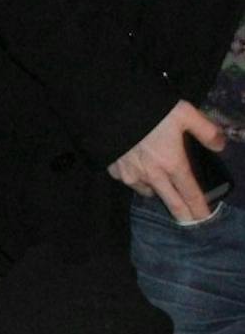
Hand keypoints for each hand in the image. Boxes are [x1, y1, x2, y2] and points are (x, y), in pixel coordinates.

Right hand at [107, 100, 226, 221]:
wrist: (113, 111)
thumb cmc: (153, 112)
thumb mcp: (186, 114)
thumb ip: (206, 130)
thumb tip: (220, 146)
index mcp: (173, 164)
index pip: (190, 192)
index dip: (199, 207)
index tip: (204, 218)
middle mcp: (154, 176)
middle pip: (171, 201)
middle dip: (182, 213)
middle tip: (187, 221)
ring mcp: (132, 176)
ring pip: (148, 190)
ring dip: (157, 189)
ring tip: (159, 181)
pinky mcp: (115, 172)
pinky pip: (129, 180)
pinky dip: (135, 178)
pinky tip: (136, 167)